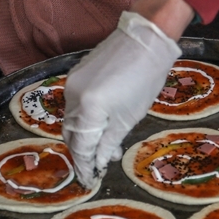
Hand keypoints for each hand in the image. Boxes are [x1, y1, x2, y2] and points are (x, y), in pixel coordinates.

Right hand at [63, 11, 182, 188]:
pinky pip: (76, 103)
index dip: (85, 166)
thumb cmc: (145, 78)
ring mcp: (72, 82)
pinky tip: (101, 124)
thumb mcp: (130, 117)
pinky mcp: (77, 73)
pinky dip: (85, 117)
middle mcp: (72, 95)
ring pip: (73, 118)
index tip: (90, 181)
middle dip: (84, 152)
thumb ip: (109, 141)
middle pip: (72, 133)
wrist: (146, 37)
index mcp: (87, 109)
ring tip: (106, 147)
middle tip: (98, 166)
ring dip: (86, 135)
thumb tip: (99, 161)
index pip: (80, 146)